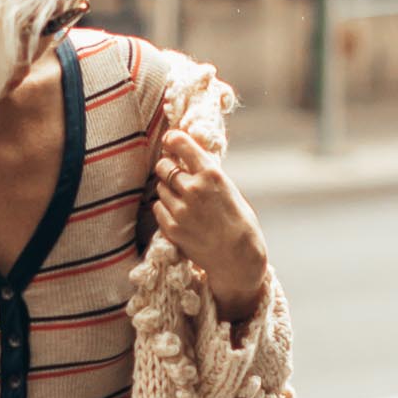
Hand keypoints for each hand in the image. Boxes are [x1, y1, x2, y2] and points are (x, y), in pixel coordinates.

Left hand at [152, 129, 268, 323]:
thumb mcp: (229, 189)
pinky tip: (180, 213)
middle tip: (174, 172)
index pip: (181, 144)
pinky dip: (165, 208)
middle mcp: (193, 189)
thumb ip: (207, 173)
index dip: (172, 139)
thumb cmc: (239, 222)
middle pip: (164, 166)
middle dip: (167, 166)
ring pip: (160, 188)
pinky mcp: (171, 228)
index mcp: (211, 174)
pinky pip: (158, 208)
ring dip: (168, 189)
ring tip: (184, 199)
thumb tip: (187, 157)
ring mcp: (180, 210)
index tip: (170, 139)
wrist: (238, 258)